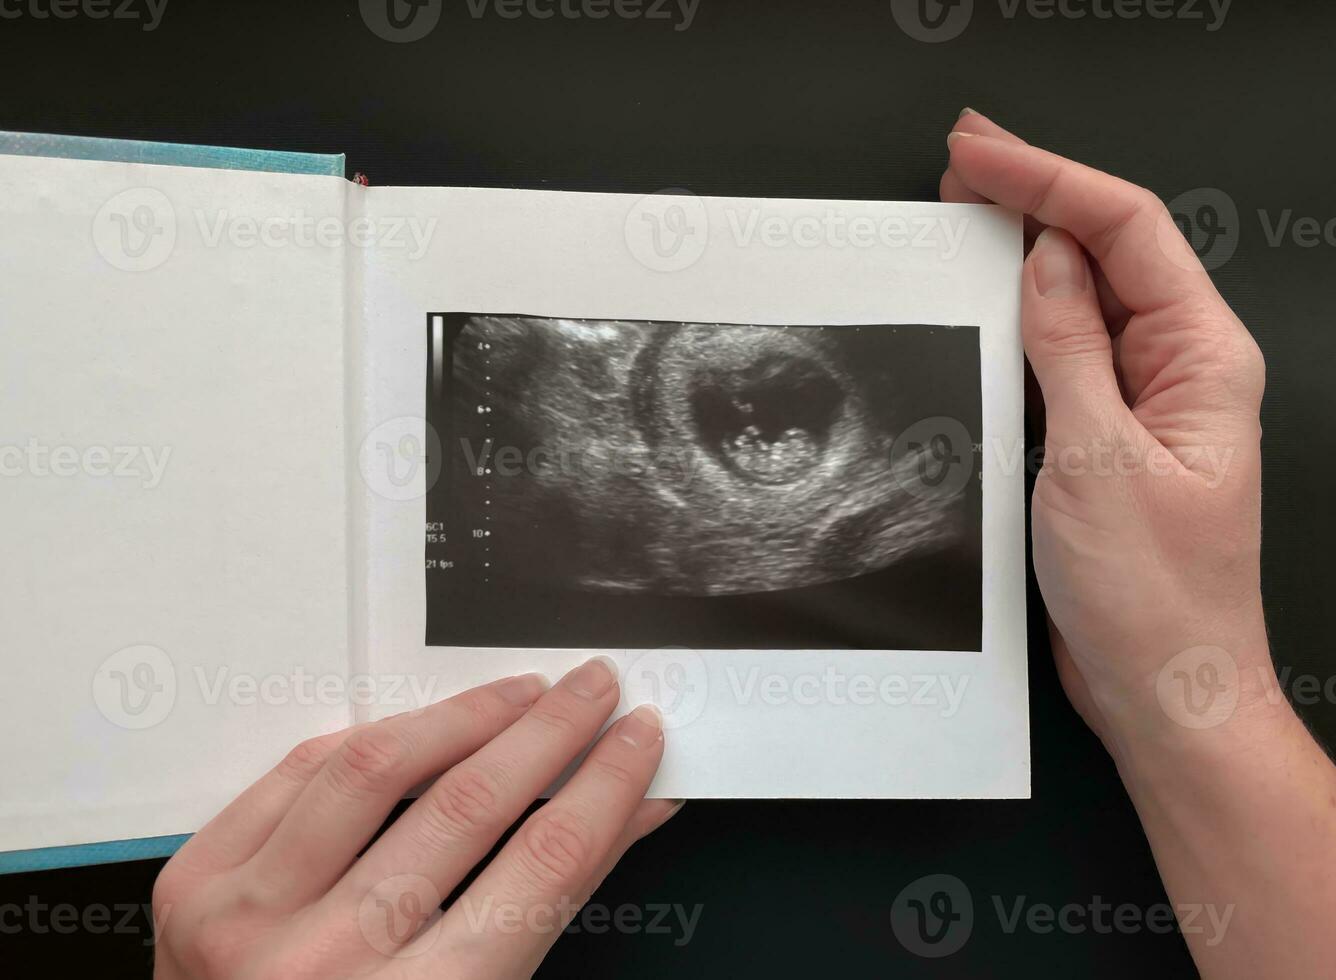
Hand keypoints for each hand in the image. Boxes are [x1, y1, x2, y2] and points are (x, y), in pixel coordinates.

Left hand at [150, 660, 678, 978]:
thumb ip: (542, 908)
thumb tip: (625, 810)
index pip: (543, 867)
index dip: (605, 787)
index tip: (637, 740)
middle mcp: (325, 965)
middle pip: (468, 806)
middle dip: (550, 731)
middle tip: (594, 688)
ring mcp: (248, 919)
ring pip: (376, 769)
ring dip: (466, 715)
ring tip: (520, 691)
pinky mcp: (196, 884)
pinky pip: (299, 772)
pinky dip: (370, 737)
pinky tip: (421, 723)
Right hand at [941, 109, 1273, 753]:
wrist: (1164, 690)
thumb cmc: (1156, 598)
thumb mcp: (1098, 458)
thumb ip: (1068, 350)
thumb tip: (1046, 260)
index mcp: (1203, 358)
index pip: (1127, 230)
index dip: (1049, 179)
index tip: (980, 155)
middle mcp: (1178, 370)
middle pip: (1106, 252)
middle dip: (1033, 200)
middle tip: (960, 165)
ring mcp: (1140, 404)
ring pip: (1079, 303)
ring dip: (1021, 259)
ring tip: (961, 220)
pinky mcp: (1104, 440)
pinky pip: (1060, 360)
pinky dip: (1016, 326)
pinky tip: (980, 309)